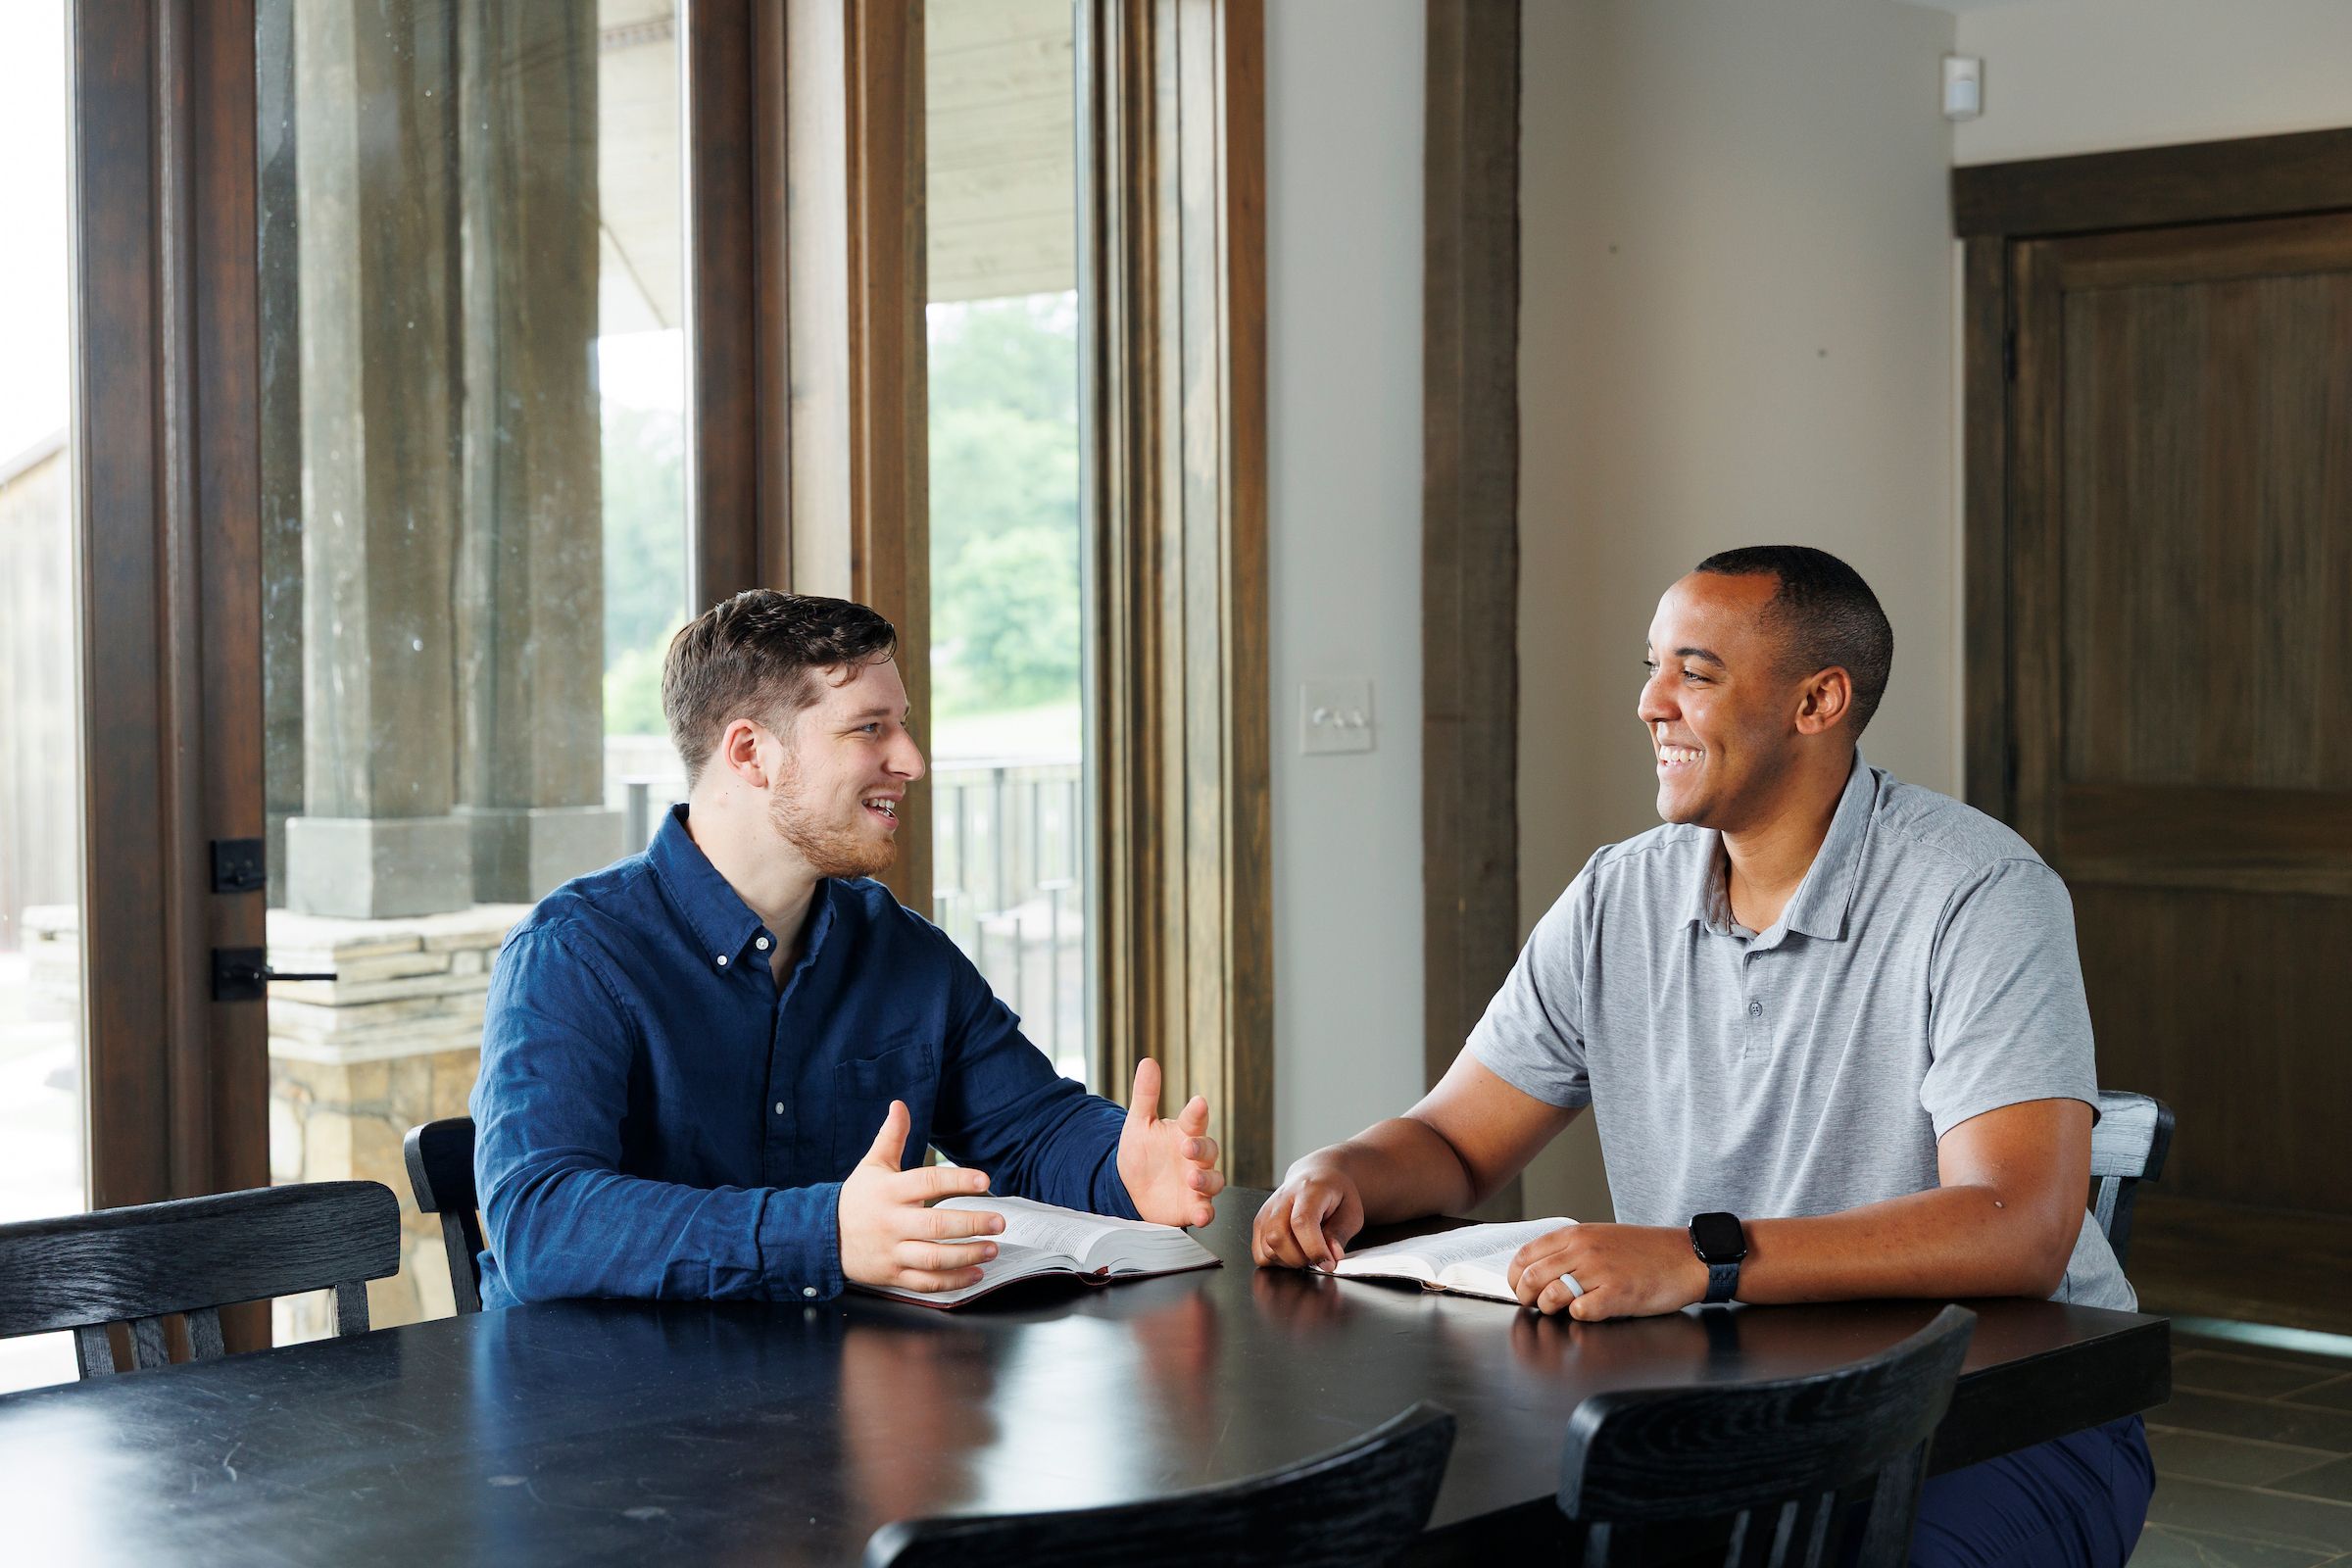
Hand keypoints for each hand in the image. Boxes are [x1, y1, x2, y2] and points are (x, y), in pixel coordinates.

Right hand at [837, 1101, 1005, 1292]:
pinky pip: (926, 1282)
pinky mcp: (893, 1275)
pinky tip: (975, 1274)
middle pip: (935, 1225)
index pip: (927, 1182)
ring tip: (992, 1248)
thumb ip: (891, 1136)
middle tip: (999, 1222)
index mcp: (889, 1191)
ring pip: (934, 1258)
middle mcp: (891, 1222)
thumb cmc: (857, 1198)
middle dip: (971, 1224)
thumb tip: (899, 1104)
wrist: (823, 1236)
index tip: (984, 1181)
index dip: (956, 1181)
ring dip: (966, 1255)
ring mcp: (892, 1251)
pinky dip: (953, 1282)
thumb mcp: (872, 1164)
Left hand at [1115, 1058, 1224, 1226]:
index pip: (1195, 1119)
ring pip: (1214, 1181)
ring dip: (1206, 1180)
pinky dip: (1206, 1212)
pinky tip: (1201, 1212)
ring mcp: (1197, 1184)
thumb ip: (1146, 1095)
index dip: (1197, 1112)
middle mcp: (1195, 1158)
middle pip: (1209, 1150)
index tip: (1198, 1102)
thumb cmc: (1141, 1153)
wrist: (1130, 1189)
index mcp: (1184, 1133)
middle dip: (1201, 1148)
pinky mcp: (1193, 1206)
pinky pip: (1206, 1210)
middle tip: (1187, 1147)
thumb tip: (1147, 1061)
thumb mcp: (1139, 1124)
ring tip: (1192, 1178)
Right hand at [1251, 1159, 1363, 1269]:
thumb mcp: (1350, 1211)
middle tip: (1317, 1258)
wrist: (1317, 1176)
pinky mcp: (1259, 1222)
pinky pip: (1260, 1253)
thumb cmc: (1335, 1193)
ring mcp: (1267, 1210)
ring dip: (1289, 1261)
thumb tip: (1333, 1256)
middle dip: (1300, 1259)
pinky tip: (1292, 1253)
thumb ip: (1341, 1233)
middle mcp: (1282, 1198)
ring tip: (1306, 1253)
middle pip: (1278, 1237)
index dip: (1314, 1248)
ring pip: (1267, 1248)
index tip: (1328, 1263)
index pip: (1302, 1222)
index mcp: (1308, 1191)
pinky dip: (1276, 1261)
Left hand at [1505, 1223, 1709, 1319]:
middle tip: (1536, 1306)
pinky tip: (1589, 1311)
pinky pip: (1580, 1311)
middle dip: (1526, 1298)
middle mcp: (1582, 1250)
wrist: (1686, 1257)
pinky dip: (1578, 1316)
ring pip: (1550, 1296)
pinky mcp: (1617, 1295)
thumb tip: (1538, 1269)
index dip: (1514, 1277)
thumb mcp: (1601, 1236)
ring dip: (1550, 1309)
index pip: (1524, 1255)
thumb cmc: (1645, 1250)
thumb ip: (1570, 1249)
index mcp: (1575, 1234)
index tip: (1519, 1288)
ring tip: (1562, 1311)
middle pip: (1530, 1278)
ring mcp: (1599, 1272)